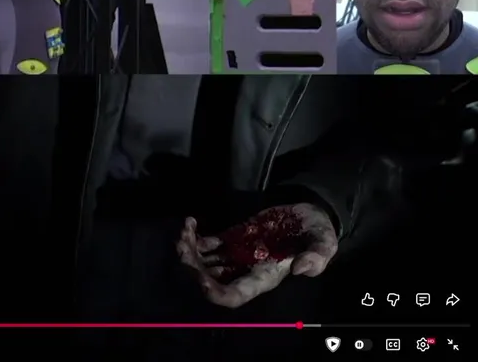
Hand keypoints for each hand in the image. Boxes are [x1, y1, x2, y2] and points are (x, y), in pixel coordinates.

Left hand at [176, 203, 337, 308]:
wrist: (308, 213)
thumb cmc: (317, 232)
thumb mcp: (325, 242)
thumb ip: (318, 256)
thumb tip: (301, 269)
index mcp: (264, 277)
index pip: (234, 295)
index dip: (215, 293)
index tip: (199, 279)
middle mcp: (245, 270)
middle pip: (210, 280)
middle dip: (192, 267)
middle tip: (183, 245)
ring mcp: (235, 255)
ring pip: (203, 263)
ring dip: (188, 251)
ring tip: (184, 231)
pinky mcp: (230, 239)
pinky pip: (205, 245)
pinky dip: (193, 237)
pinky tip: (190, 222)